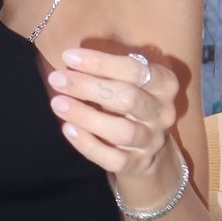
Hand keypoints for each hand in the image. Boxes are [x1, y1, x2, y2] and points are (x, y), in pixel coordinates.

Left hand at [46, 47, 178, 183]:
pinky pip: (112, 158)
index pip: (135, 69)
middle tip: (57, 79)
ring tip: (57, 103)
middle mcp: (162, 113)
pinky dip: (88, 144)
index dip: (100, 62)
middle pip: (128, 98)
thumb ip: (107, 70)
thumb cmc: (129, 103)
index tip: (69, 56)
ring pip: (121, 131)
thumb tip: (71, 59)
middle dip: (88, 87)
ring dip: (85, 116)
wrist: (148, 148)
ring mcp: (151, 141)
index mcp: (164, 85)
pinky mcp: (137, 164)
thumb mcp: (128, 82)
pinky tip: (68, 129)